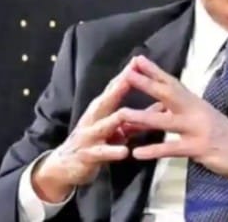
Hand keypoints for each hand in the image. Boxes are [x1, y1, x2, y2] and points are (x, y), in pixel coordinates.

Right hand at [32, 57, 157, 201]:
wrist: (66, 166)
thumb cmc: (96, 142)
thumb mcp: (116, 129)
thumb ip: (137, 119)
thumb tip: (161, 105)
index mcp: (101, 109)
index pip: (114, 88)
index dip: (126, 75)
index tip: (138, 60)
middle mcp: (94, 119)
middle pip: (107, 101)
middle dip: (119, 88)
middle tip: (130, 75)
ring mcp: (89, 136)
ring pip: (103, 125)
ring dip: (114, 120)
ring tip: (125, 114)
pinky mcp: (88, 154)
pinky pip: (101, 152)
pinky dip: (112, 151)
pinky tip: (124, 152)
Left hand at [119, 56, 227, 182]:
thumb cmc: (224, 135)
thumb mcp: (202, 118)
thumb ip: (179, 112)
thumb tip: (155, 108)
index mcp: (195, 102)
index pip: (172, 83)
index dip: (154, 71)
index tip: (137, 59)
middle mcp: (195, 110)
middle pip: (168, 94)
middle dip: (146, 83)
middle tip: (127, 73)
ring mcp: (197, 128)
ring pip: (165, 121)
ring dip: (142, 117)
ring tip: (121, 114)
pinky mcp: (199, 148)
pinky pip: (172, 148)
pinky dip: (154, 150)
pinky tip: (137, 153)